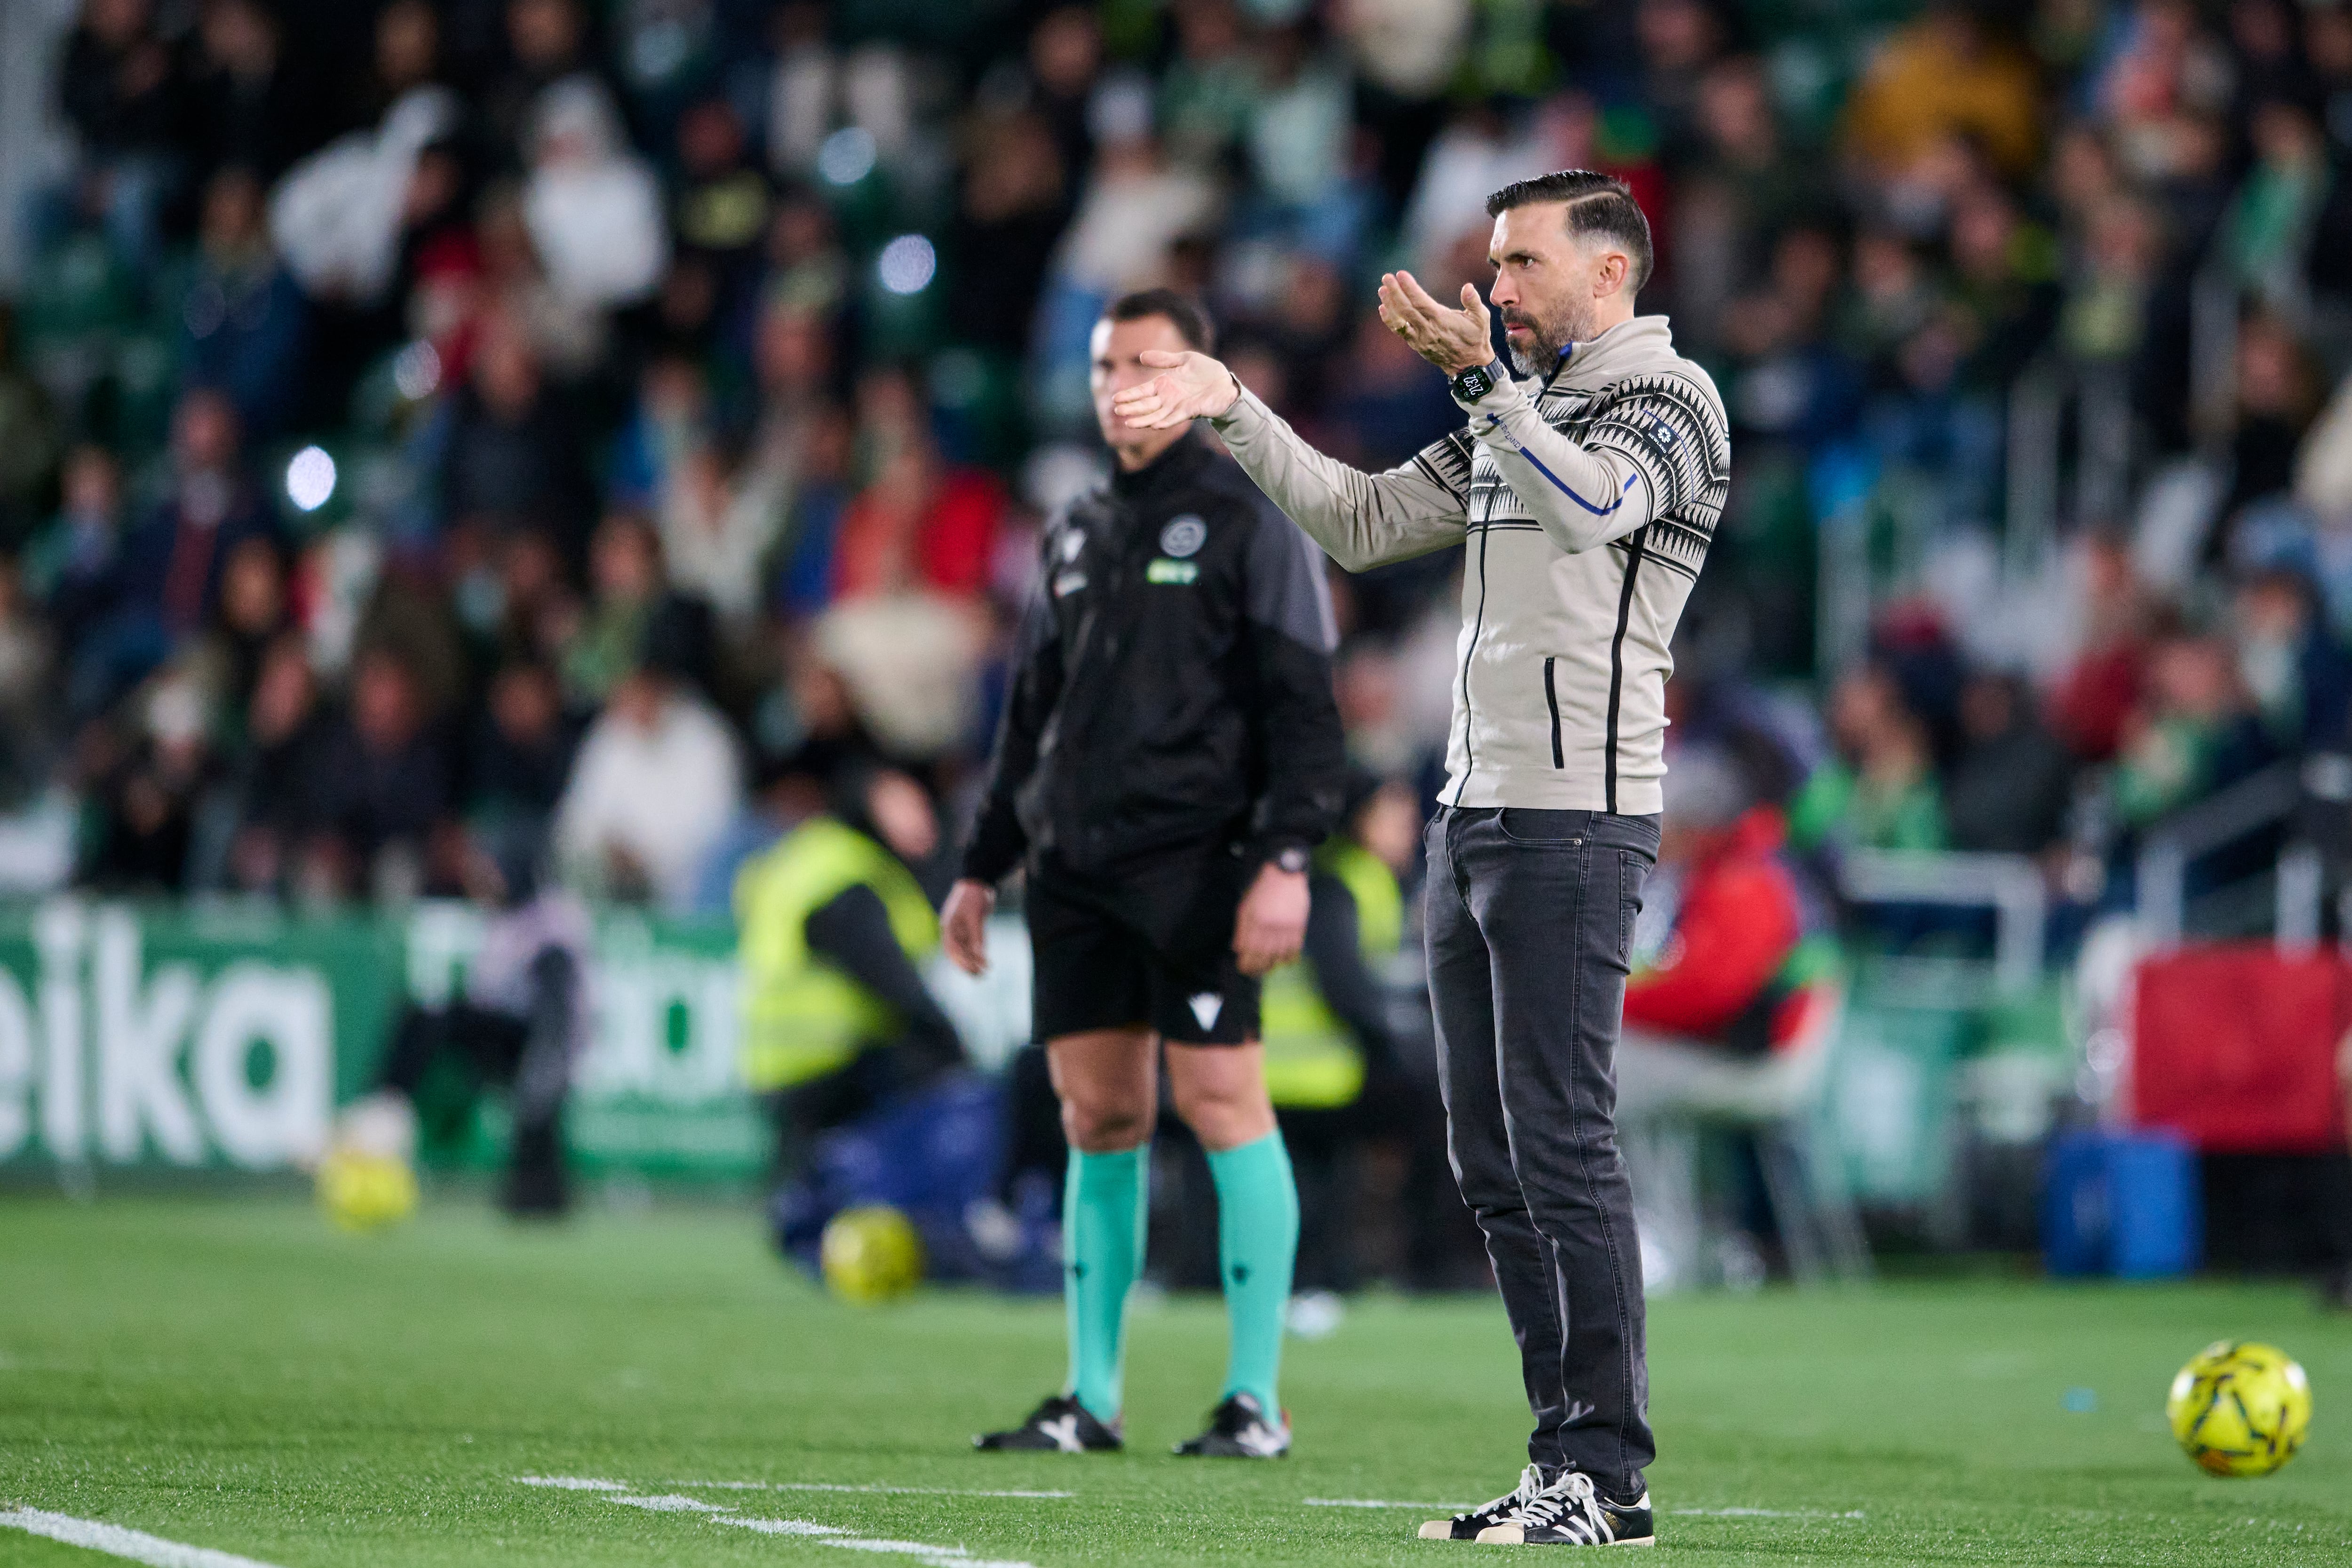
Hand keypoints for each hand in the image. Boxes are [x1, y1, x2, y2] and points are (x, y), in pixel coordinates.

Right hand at [942, 879, 995, 975]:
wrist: (978, 881)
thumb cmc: (973, 896)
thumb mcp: (975, 916)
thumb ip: (977, 935)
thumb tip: (979, 955)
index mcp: (949, 926)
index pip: (952, 949)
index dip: (961, 961)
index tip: (973, 969)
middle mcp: (952, 929)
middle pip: (957, 952)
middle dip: (966, 965)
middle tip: (978, 976)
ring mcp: (960, 928)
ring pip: (964, 949)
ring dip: (972, 961)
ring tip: (982, 973)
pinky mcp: (970, 927)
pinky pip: (971, 944)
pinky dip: (977, 953)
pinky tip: (984, 960)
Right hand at [1108, 350, 1242, 430]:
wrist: (1225, 382)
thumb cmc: (1206, 371)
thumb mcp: (1184, 359)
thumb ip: (1164, 359)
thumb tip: (1141, 356)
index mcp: (1164, 384)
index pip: (1142, 391)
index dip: (1130, 395)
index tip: (1116, 398)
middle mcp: (1168, 398)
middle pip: (1146, 405)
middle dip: (1131, 408)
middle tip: (1117, 411)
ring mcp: (1178, 406)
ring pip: (1156, 415)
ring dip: (1142, 419)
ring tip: (1128, 423)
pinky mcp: (1190, 411)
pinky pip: (1174, 418)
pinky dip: (1164, 421)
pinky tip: (1153, 424)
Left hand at [1232, 863, 1309, 976]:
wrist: (1285, 874)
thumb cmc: (1262, 889)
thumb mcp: (1245, 906)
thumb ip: (1241, 929)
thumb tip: (1238, 949)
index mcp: (1255, 921)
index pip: (1249, 950)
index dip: (1246, 963)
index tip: (1244, 969)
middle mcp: (1270, 926)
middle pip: (1264, 956)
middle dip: (1258, 968)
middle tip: (1255, 973)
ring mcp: (1286, 927)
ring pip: (1280, 955)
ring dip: (1273, 964)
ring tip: (1268, 968)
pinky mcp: (1299, 925)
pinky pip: (1295, 949)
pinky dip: (1289, 958)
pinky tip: (1284, 961)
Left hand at [1377, 271, 1493, 374]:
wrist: (1469, 366)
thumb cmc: (1476, 337)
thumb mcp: (1482, 319)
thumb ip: (1474, 302)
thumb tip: (1468, 287)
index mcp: (1442, 321)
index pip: (1421, 302)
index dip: (1410, 288)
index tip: (1400, 275)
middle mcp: (1428, 330)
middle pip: (1406, 310)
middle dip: (1395, 292)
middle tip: (1386, 277)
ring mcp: (1420, 339)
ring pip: (1400, 321)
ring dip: (1389, 305)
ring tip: (1382, 289)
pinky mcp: (1417, 344)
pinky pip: (1400, 332)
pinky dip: (1390, 320)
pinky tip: (1383, 308)